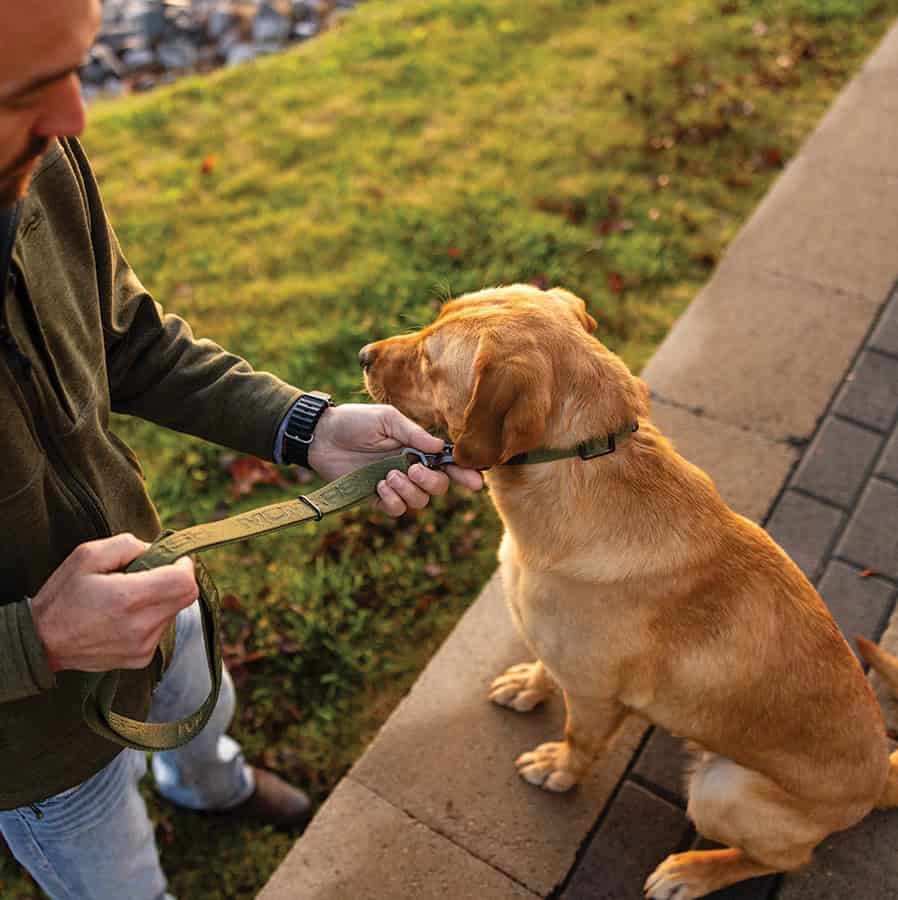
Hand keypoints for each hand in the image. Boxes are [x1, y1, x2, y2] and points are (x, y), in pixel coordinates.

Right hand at [31, 533, 198, 672]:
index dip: (184, 564)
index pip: (184, 581)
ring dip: (161, 599)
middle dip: (175, 579)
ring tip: (129, 597)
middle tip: (150, 573)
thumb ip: (128, 545)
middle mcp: (141, 626)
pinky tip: (125, 616)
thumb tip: (156, 550)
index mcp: (128, 598)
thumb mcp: (88, 555)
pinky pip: (161, 630)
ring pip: (174, 612)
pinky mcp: (141, 659)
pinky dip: (151, 617)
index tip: (172, 558)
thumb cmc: (62, 595)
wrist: (41, 643)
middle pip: (186, 597)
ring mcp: (143, 647)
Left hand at [307, 403, 482, 516]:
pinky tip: (380, 486)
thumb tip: (440, 447)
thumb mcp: (387, 420)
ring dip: (408, 491)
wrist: (322, 435)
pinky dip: (393, 501)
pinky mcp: (375, 497)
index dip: (464, 474)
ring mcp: (393, 484)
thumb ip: (414, 434)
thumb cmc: (354, 421)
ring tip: (388, 475)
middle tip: (412, 468)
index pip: (447, 464)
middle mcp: (409, 468)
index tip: (474, 481)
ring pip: (419, 502)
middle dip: (432, 482)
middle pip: (438, 487)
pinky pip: (396, 510)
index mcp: (417, 448)